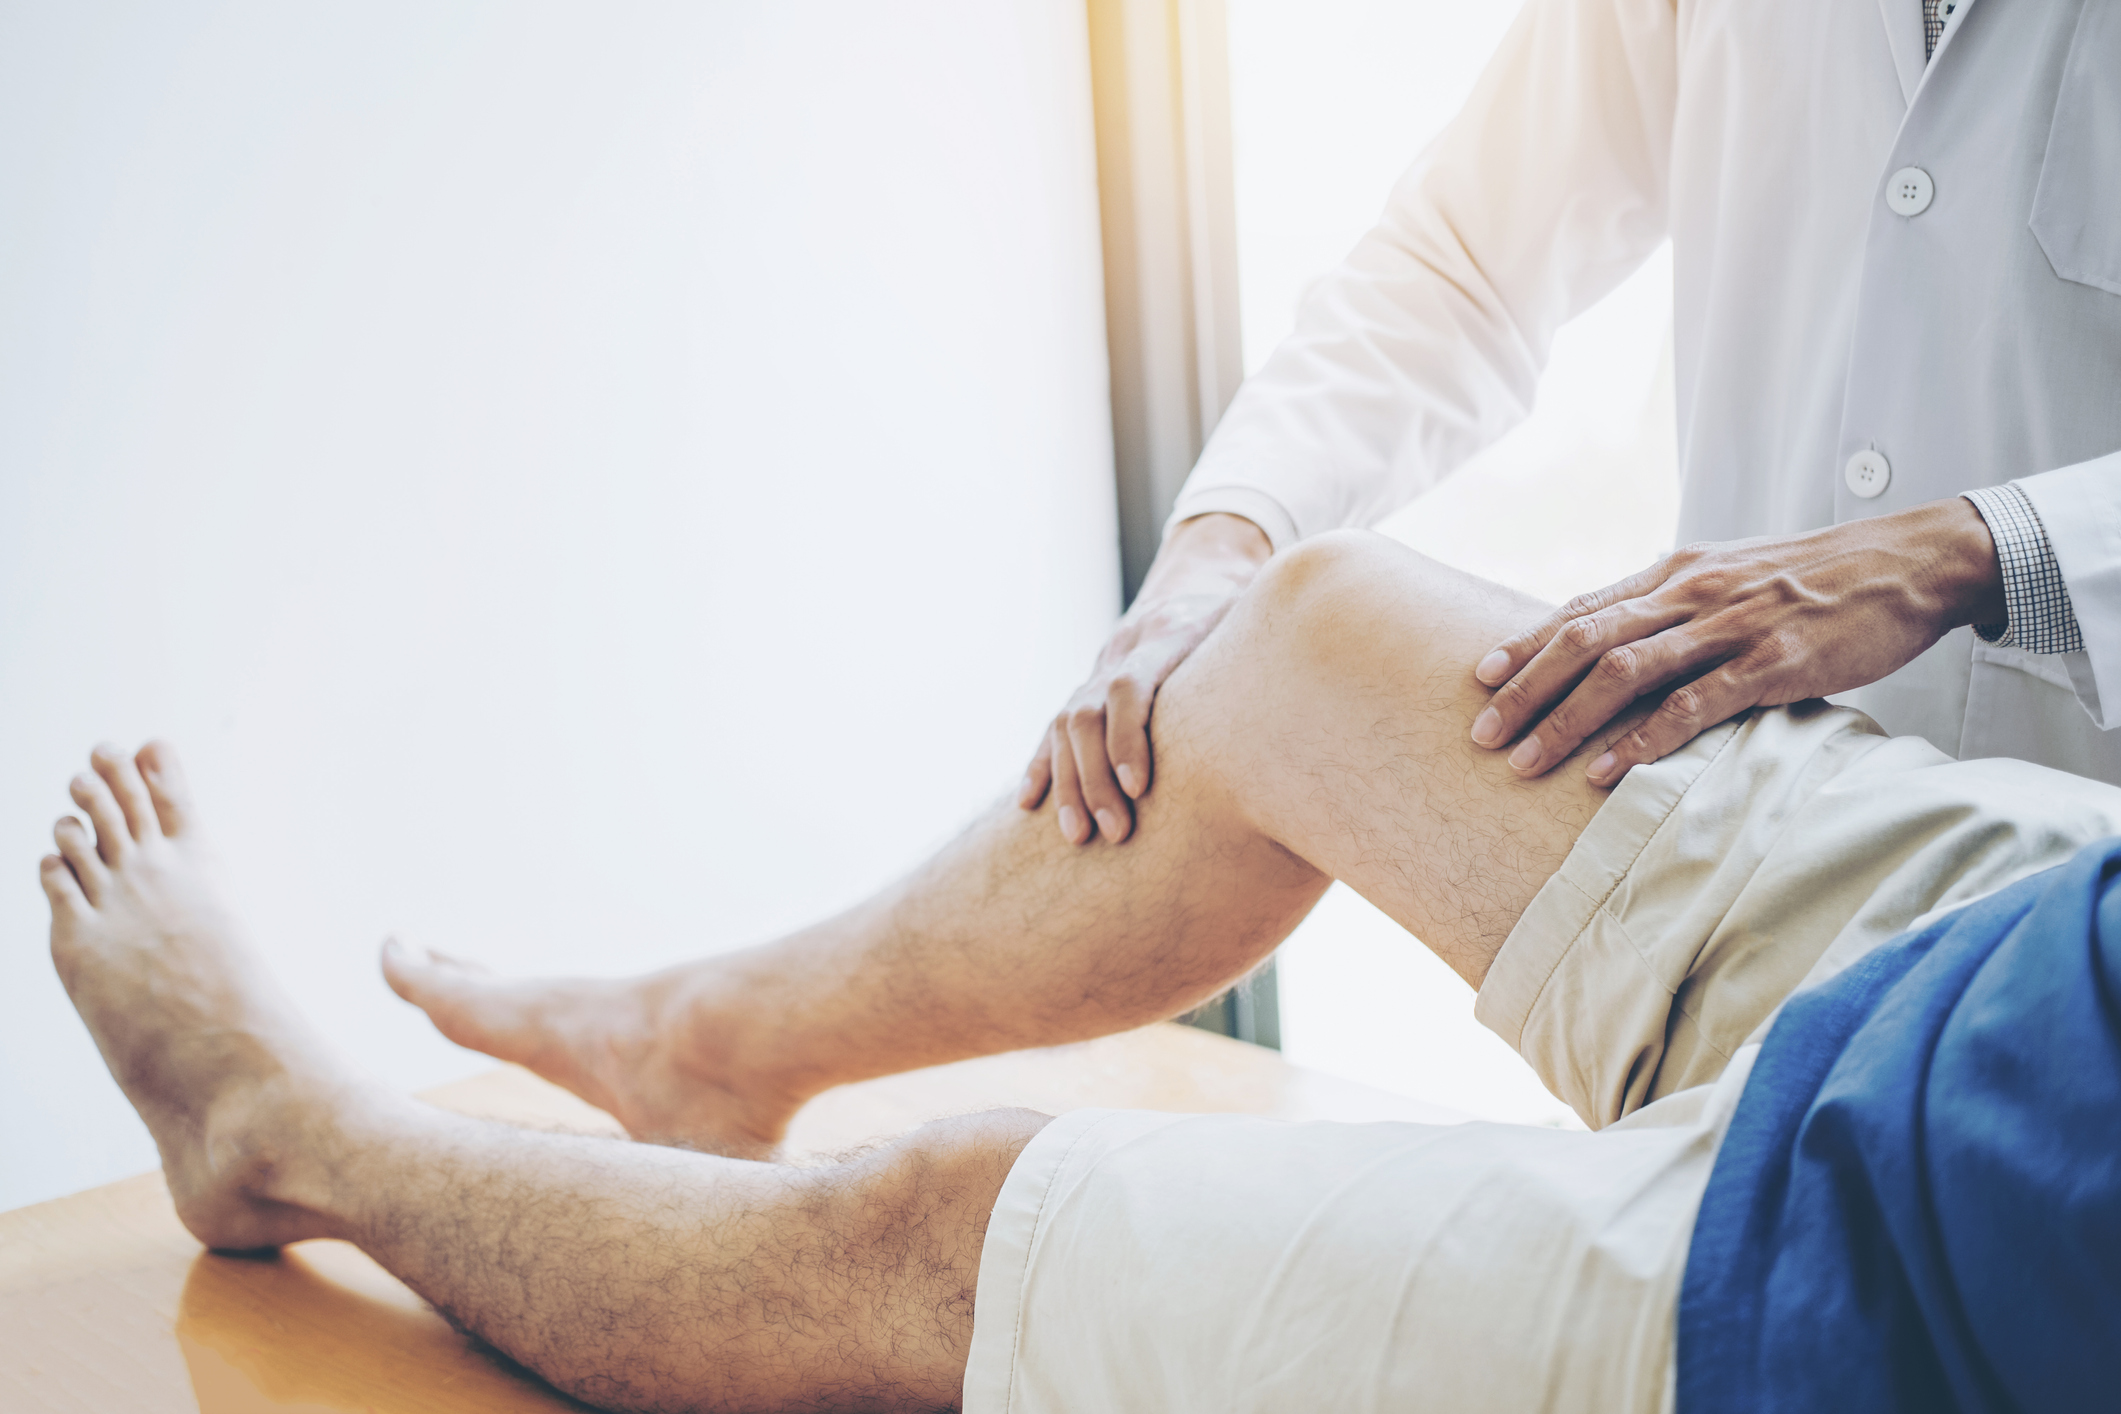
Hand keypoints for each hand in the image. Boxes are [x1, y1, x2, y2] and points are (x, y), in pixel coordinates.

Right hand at [1020, 513, 1272, 843]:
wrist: (1202, 579)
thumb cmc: (1247, 616)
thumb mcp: (1265, 617)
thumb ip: (1281, 640)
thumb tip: (1333, 662)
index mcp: (1168, 634)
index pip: (1129, 686)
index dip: (1128, 737)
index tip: (1142, 788)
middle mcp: (1123, 652)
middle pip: (1086, 714)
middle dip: (1095, 779)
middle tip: (1115, 833)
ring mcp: (1098, 670)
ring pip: (1062, 727)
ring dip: (1067, 784)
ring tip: (1078, 838)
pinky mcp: (1086, 689)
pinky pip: (1050, 730)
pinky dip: (1040, 767)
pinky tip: (1029, 804)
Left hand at [1468, 496, 2006, 785]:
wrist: (1908, 562)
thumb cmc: (1815, 577)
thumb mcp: (1731, 576)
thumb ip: (1675, 605)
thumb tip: (1620, 640)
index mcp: (1676, 571)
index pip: (1583, 608)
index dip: (1527, 643)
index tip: (1481, 677)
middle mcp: (1690, 593)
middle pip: (1586, 641)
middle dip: (1527, 691)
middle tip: (1482, 733)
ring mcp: (1730, 626)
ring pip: (1625, 673)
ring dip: (1568, 721)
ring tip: (1526, 763)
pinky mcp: (1772, 661)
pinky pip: (1692, 705)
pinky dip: (1643, 741)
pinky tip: (1607, 772)